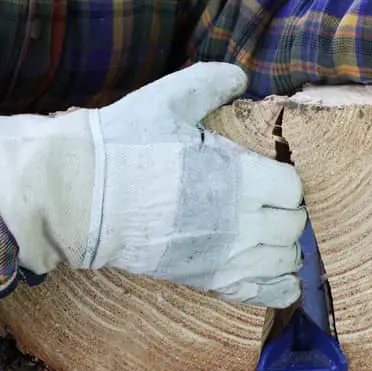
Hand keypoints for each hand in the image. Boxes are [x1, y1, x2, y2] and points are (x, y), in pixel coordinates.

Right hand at [0, 63, 305, 307]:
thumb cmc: (121, 147)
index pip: (293, 186)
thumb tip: (239, 76)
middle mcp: (242, 221)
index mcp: (239, 176)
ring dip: (285, 247)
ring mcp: (227, 256)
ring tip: (271, 235)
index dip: (286, 180)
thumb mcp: (166, 102)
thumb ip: (210, 84)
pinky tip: (278, 276)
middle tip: (271, 203)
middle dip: (287, 212)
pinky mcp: (209, 281)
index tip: (271, 175)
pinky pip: (265, 294)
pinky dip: (279, 287)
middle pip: (294, 224)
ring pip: (286, 260)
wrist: (77, 198)